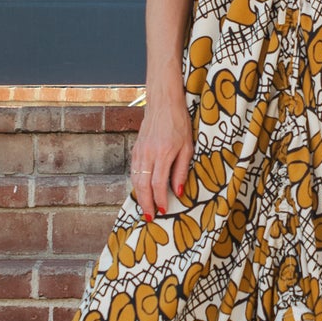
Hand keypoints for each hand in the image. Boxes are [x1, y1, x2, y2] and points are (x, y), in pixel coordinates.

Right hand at [129, 84, 193, 220]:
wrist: (163, 103)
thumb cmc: (179, 124)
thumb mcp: (187, 147)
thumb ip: (181, 170)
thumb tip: (178, 191)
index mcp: (163, 154)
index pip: (158, 184)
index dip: (160, 200)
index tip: (164, 211)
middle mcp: (148, 154)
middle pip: (143, 185)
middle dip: (146, 203)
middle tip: (149, 217)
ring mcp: (139, 151)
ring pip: (135, 179)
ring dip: (140, 196)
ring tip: (145, 208)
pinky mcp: (136, 149)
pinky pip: (134, 171)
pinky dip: (136, 184)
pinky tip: (141, 191)